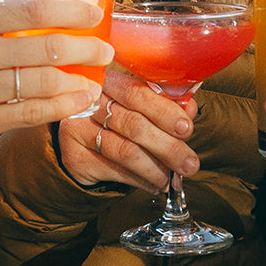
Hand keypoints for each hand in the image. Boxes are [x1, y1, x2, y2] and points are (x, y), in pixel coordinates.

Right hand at [0, 0, 112, 153]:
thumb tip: (52, 14)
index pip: (32, 10)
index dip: (70, 11)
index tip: (95, 14)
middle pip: (45, 48)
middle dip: (85, 49)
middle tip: (105, 49)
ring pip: (43, 83)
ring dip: (78, 80)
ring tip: (95, 78)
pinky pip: (31, 113)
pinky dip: (61, 107)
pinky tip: (78, 101)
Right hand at [58, 70, 198, 192]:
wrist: (80, 141)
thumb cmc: (116, 119)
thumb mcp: (138, 106)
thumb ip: (164, 104)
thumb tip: (189, 110)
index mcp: (108, 82)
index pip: (137, 93)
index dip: (164, 111)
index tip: (186, 128)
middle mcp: (88, 103)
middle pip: (134, 125)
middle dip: (168, 147)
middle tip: (190, 163)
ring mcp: (78, 129)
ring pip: (126, 152)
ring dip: (156, 169)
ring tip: (173, 179)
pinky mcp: (76, 156)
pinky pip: (116, 171)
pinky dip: (141, 181)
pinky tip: (154, 184)